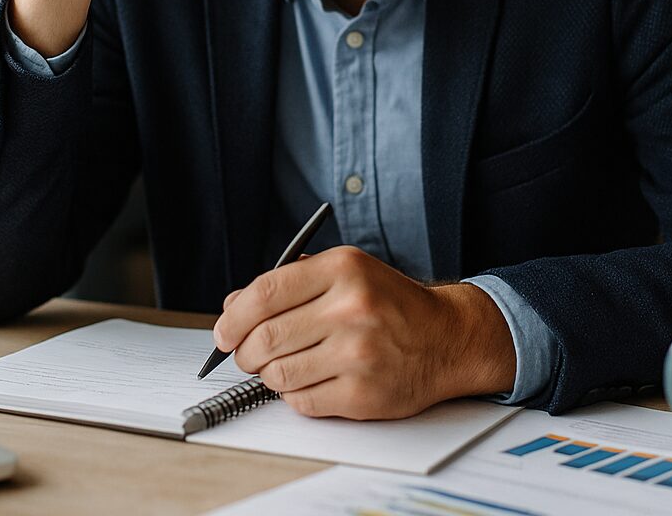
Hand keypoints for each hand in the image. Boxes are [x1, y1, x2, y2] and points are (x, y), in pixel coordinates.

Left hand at [213, 246, 516, 419]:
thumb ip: (290, 283)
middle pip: (264, 338)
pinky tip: (313, 380)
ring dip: (270, 375)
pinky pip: (301, 402)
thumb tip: (232, 307)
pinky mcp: (362, 393)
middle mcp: (351, 309)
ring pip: (277, 374)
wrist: (447, 339)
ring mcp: (358, 354)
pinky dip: (296, 395)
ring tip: (285, 365)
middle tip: (248, 353)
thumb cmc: (391, 305)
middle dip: (245, 351)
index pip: (264, 294)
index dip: (233, 318)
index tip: (224, 331)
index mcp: (344, 269)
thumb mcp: (347, 272)